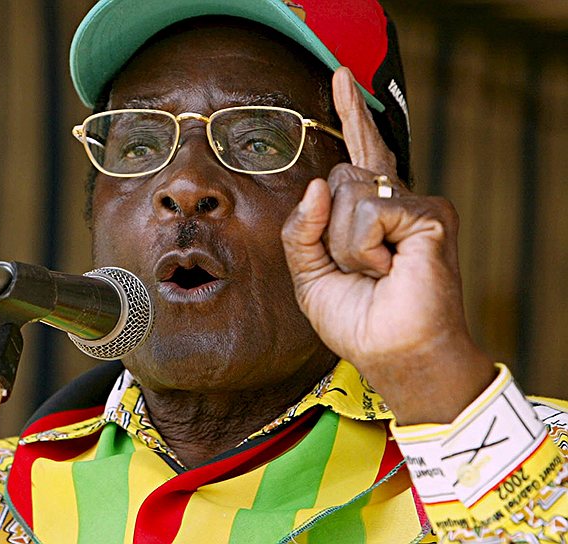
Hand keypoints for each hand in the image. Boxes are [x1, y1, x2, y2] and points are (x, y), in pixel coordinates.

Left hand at [281, 68, 494, 424]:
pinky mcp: (429, 213)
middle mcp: (396, 201)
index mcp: (371, 213)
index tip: (341, 79)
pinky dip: (362, 249)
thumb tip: (317, 183)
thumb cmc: (358, 320)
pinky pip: (365, 212)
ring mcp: (415, 205)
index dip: (352, 118)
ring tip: (373, 273)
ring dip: (344, 245)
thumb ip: (301, 230)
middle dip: (331, 230)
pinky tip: (387, 269)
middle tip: (362, 271)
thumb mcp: (310, 274)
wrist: (395, 354)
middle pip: (342, 172)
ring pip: (345, 193)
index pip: (360, 156)